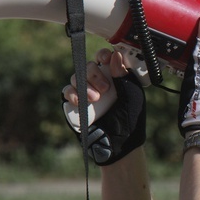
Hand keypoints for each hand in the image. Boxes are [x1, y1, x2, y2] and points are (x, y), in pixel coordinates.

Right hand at [63, 50, 145, 165]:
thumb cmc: (130, 119)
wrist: (118, 144)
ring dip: (84, 85)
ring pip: (76, 76)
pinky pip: (67, 91)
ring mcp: (85, 92)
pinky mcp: (74, 103)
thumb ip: (124, 75)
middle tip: (105, 89)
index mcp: (113, 76)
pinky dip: (72, 93)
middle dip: (95, 74)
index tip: (105, 59)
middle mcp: (98, 82)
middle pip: (89, 66)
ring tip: (95, 99)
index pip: (104, 58)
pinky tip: (80, 101)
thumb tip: (116, 55)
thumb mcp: (132, 95)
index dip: (103, 55)